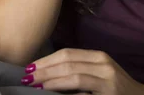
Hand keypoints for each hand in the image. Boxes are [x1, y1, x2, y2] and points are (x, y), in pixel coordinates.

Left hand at [22, 48, 143, 94]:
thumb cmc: (116, 89)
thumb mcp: (99, 74)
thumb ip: (79, 70)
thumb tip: (46, 73)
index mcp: (99, 57)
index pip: (67, 53)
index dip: (47, 59)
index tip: (30, 67)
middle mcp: (104, 64)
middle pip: (67, 62)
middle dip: (44, 69)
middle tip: (27, 76)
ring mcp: (108, 80)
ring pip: (73, 75)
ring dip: (51, 81)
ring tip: (36, 85)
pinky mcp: (108, 94)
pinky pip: (82, 92)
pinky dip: (66, 92)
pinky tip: (54, 94)